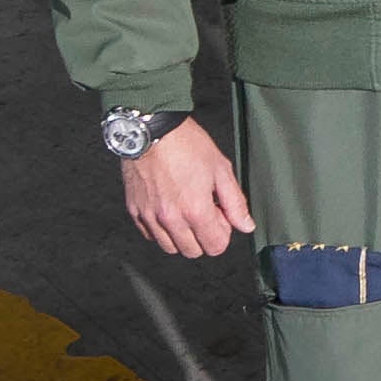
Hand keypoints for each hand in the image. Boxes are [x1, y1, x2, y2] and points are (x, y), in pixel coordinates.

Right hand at [122, 118, 249, 257]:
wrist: (152, 129)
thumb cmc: (186, 144)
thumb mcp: (221, 169)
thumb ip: (235, 202)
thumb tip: (245, 225)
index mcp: (195, 210)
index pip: (215, 247)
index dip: (222, 232)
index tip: (220, 215)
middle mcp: (171, 218)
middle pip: (192, 251)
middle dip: (203, 236)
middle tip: (204, 211)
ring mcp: (150, 216)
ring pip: (170, 247)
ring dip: (182, 235)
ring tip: (185, 209)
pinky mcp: (135, 210)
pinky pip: (150, 234)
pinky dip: (161, 228)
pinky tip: (168, 208)